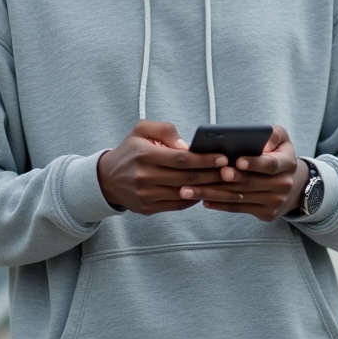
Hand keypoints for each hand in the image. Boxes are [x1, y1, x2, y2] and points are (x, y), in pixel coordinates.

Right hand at [97, 120, 227, 214]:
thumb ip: (164, 130)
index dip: (204, 159)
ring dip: (207, 189)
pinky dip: (193, 199)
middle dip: (212, 175)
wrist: (106, 179)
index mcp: (144, 154)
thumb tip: (186, 146)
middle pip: (186, 177)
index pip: (180, 159)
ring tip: (224, 182)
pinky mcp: (148, 209)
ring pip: (184, 193)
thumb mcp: (141, 130)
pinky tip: (206, 191)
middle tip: (231, 171)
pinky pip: (177, 205)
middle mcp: (144, 177)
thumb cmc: (130, 150)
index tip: (222, 158)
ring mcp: (146, 195)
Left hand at [178, 125, 305, 221]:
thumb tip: (261, 140)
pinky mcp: (266, 214)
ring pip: (239, 197)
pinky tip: (203, 200)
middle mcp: (283, 184)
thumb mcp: (282, 138)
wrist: (296, 185)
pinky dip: (220, 205)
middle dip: (222, 180)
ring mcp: (275, 201)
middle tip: (198, 177)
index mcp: (287, 162)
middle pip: (248, 183)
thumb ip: (273, 134)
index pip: (270, 164)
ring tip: (189, 190)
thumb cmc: (279, 154)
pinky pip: (239, 208)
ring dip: (212, 194)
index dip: (253, 163)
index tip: (236, 161)